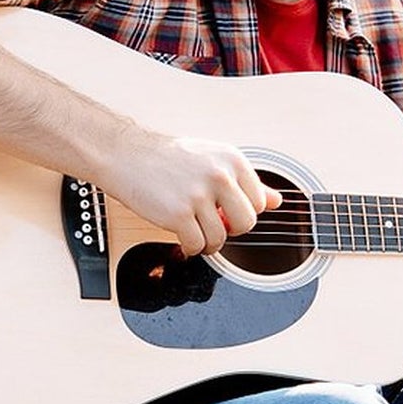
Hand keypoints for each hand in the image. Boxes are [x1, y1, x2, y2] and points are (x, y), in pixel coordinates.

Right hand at [102, 130, 281, 256]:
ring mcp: (199, 195)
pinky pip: (197, 245)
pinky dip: (190, 248)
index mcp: (232, 159)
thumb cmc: (167, 158)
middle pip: (247, 223)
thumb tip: (276, 201)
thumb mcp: (212, 159)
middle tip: (212, 224)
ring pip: (221, 238)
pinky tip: (181, 236)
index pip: (259, 202)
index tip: (226, 211)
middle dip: (230, 230)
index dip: (242, 211)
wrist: (126, 155)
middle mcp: (219, 175)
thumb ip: (245, 181)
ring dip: (208, 242)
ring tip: (194, 231)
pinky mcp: (179, 214)